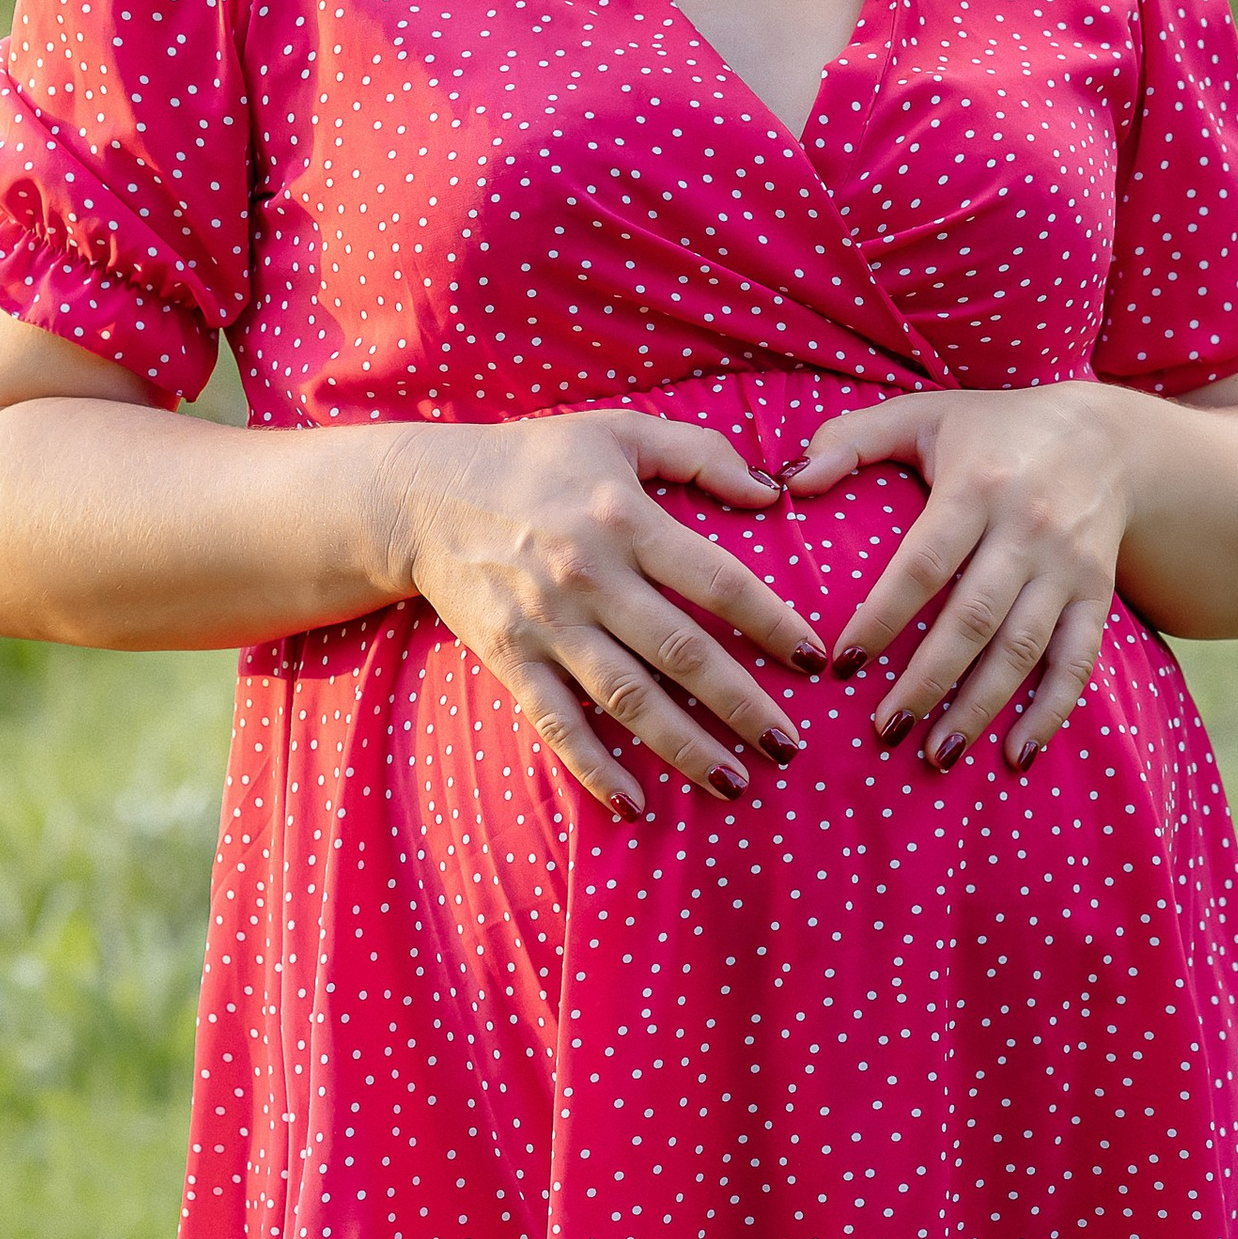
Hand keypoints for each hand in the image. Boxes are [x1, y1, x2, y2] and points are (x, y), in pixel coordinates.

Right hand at [383, 412, 822, 819]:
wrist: (424, 496)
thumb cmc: (535, 460)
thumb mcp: (619, 432)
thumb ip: (700, 452)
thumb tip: (771, 490)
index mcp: (625, 519)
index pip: (716, 580)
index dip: (771, 622)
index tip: (814, 660)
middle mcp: (590, 577)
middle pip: (680, 652)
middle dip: (741, 704)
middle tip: (789, 746)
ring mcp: (547, 624)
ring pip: (628, 698)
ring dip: (683, 746)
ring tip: (734, 784)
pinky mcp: (509, 658)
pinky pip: (557, 722)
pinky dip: (595, 768)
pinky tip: (634, 806)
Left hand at [783, 383, 1135, 770]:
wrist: (1105, 437)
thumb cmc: (993, 431)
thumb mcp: (923, 415)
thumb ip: (852, 438)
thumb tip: (789, 481)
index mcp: (978, 485)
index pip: (924, 563)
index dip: (883, 618)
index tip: (842, 665)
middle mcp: (1028, 528)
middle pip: (974, 618)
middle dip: (928, 681)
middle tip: (884, 731)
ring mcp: (1068, 566)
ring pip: (1024, 648)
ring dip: (981, 707)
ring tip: (936, 756)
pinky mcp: (1098, 594)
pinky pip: (1078, 661)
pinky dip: (1051, 712)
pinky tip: (1017, 755)